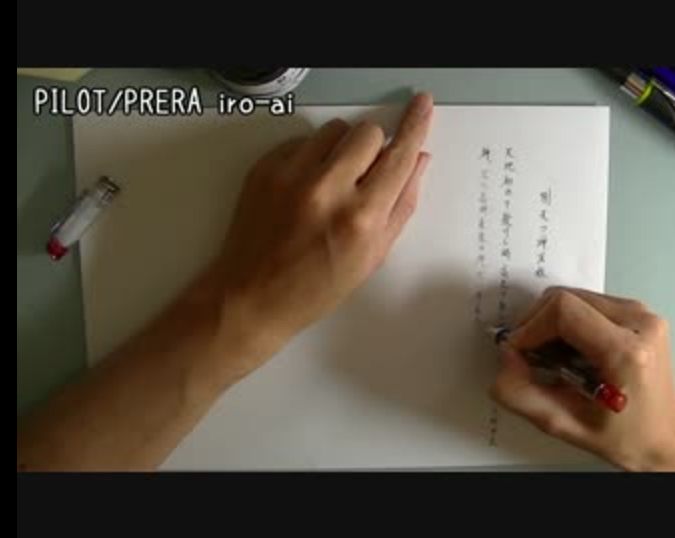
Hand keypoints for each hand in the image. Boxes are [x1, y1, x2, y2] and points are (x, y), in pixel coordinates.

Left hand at [207, 93, 433, 365]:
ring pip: (335, 129)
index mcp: (361, 218)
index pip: (399, 156)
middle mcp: (327, 190)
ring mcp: (291, 176)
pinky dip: (310, 157)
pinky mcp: (265, 169)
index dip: (415, 125)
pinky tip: (304, 189)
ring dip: (341, 148)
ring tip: (330, 183)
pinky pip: (302, 141)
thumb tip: (419, 160)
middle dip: (373, 148)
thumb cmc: (315, 287)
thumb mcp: (371, 257)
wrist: (252, 297)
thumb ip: (401, 205)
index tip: (422, 103)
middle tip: (362, 178)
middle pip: (367, 132)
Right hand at [490, 286, 674, 470]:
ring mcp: (643, 313)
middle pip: (566, 297)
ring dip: (551, 323)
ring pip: (574, 297)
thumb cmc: (623, 436)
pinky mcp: (639, 312)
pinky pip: (588, 302)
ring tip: (552, 357)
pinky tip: (570, 351)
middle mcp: (640, 323)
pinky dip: (567, 322)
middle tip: (529, 357)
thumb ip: (522, 395)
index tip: (518, 353)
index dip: (530, 327)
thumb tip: (505, 359)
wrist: (666, 434)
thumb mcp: (564, 425)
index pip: (563, 310)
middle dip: (536, 324)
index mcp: (627, 352)